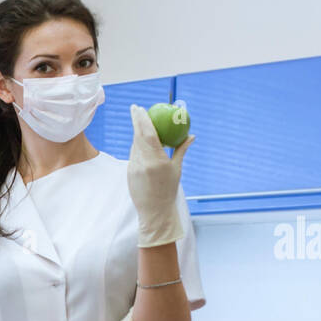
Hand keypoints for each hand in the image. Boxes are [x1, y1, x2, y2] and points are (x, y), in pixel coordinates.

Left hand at [127, 104, 192, 247]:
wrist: (155, 211)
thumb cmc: (169, 189)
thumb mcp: (177, 169)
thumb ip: (181, 149)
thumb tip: (191, 135)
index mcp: (157, 160)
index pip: (147, 134)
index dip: (142, 119)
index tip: (140, 108)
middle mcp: (143, 163)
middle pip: (137, 136)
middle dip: (136, 120)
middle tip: (136, 108)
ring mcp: (134, 168)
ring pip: (134, 145)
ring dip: (137, 134)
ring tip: (140, 124)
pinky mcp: (129, 173)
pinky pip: (133, 155)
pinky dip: (137, 147)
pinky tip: (140, 143)